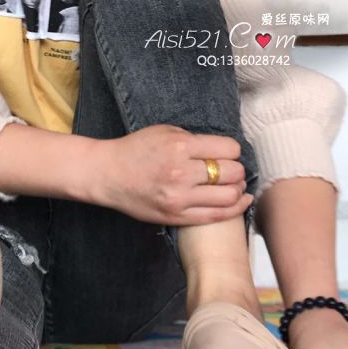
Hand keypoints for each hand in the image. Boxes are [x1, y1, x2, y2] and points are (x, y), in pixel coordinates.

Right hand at [84, 124, 253, 225]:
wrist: (107, 175)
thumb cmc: (135, 150)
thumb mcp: (165, 132)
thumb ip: (195, 140)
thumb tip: (224, 150)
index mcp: (180, 147)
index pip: (229, 149)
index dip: (232, 150)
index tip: (226, 153)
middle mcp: (181, 173)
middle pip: (232, 173)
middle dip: (237, 170)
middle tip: (232, 170)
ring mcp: (178, 198)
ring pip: (228, 197)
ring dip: (237, 190)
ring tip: (235, 186)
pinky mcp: (175, 216)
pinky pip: (214, 216)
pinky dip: (234, 209)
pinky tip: (240, 202)